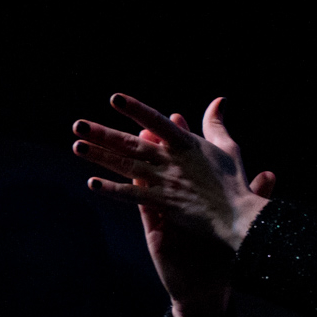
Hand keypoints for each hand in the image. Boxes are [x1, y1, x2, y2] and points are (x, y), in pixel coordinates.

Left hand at [73, 94, 271, 251]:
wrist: (239, 218)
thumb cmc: (235, 185)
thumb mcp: (228, 148)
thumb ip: (216, 123)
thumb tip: (218, 99)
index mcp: (186, 144)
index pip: (156, 122)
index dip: (135, 109)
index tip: (114, 98)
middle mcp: (172, 160)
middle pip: (131, 144)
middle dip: (103, 133)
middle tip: (78, 125)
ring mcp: (165, 181)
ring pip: (126, 166)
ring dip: (100, 156)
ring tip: (77, 146)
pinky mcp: (163, 203)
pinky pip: (132, 195)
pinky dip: (112, 189)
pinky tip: (92, 183)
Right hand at [112, 110, 274, 316]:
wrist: (208, 286)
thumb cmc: (221, 253)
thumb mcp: (239, 221)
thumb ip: (253, 194)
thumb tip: (270, 173)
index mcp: (194, 193)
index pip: (186, 160)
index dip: (180, 138)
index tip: (177, 117)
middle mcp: (175, 199)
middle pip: (160, 164)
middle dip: (149, 142)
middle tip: (138, 121)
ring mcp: (162, 214)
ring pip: (141, 181)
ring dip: (124, 162)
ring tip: (113, 142)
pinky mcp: (154, 232)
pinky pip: (138, 208)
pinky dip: (122, 194)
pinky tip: (106, 180)